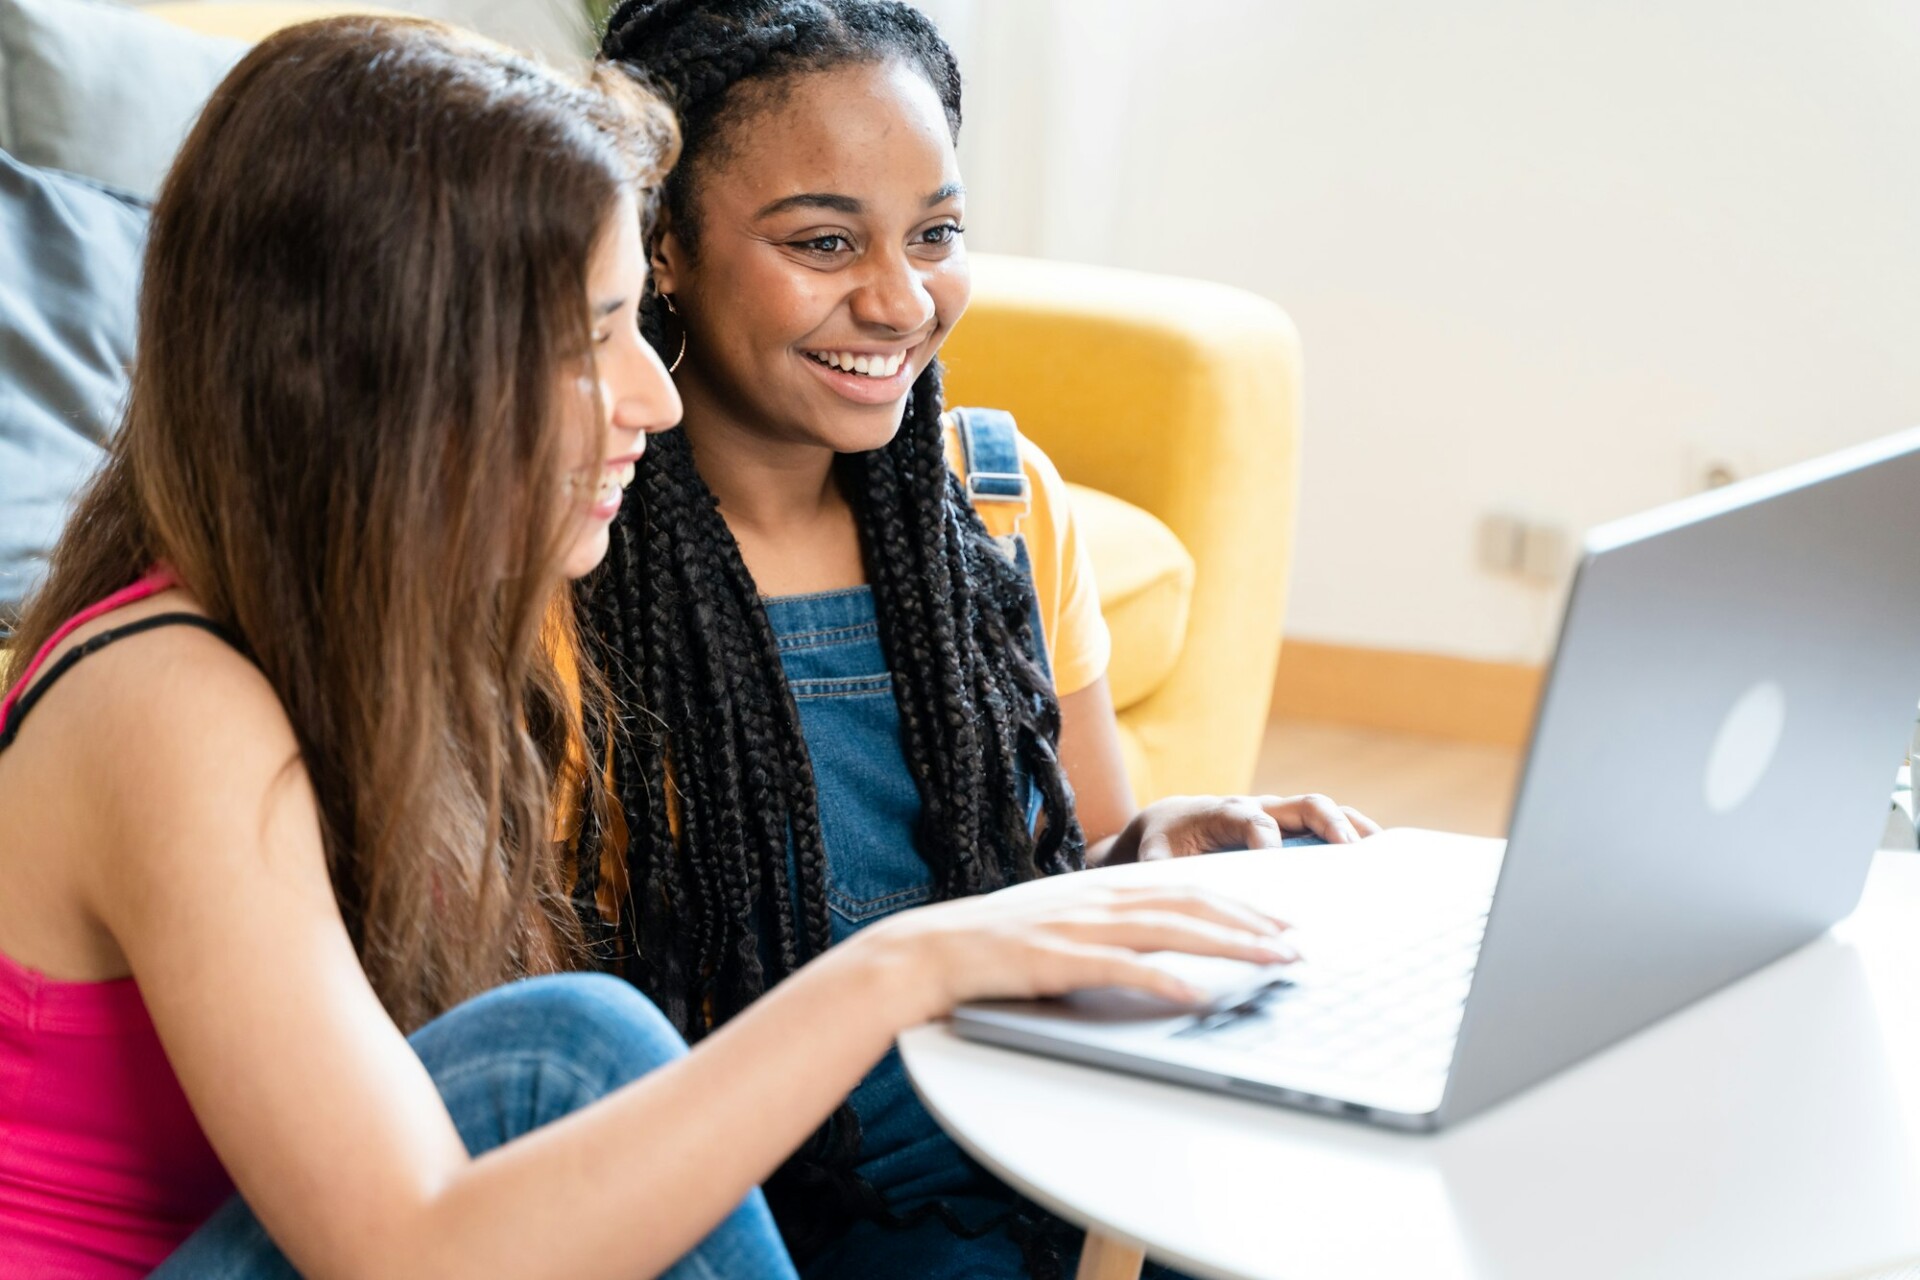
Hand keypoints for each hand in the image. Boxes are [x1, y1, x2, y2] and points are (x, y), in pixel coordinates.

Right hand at [857, 882, 1299, 1025]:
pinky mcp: (1058, 960)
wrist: (934, 949)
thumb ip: (1112, 922)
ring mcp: (1080, 927)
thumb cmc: (1000, 942)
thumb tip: (1165, 942)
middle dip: (1252, 924)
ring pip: (1172, 931)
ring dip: (1230, 946)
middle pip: (1192, 904)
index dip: (1240, 901)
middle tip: (1297, 945)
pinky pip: (1123, 970)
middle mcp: (1099, 898)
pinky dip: (1164, 981)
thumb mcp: (1064, 917)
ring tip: (1272, 962)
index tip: (1280, 919)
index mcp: (1104, 886)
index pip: (1187, 887)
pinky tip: (1198, 996)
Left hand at [1105, 793, 1382, 863]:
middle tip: (1350, 851)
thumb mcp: (1153, 857)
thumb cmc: (1164, 843)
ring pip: (1323, 810)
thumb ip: (1161, 873)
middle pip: (1300, 804)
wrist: (1171, 821)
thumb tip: (1169, 904)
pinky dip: (1355, 834)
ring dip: (1353, 827)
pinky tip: (1380, 858)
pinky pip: (1330, 824)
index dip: (1264, 837)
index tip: (1274, 859)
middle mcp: (1258, 807)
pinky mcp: (1293, 827)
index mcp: (1222, 813)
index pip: (1250, 819)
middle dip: (1327, 823)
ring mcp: (1280, 814)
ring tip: (1383, 852)